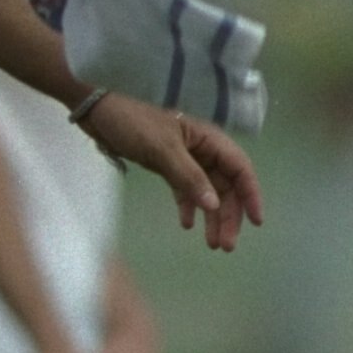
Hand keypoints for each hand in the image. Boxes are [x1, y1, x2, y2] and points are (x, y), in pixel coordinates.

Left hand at [84, 96, 263, 248]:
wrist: (96, 107)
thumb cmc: (132, 120)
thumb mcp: (162, 149)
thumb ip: (189, 177)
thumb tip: (214, 205)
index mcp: (208, 137)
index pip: (240, 168)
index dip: (251, 195)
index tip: (256, 222)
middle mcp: (201, 147)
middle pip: (225, 185)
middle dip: (228, 215)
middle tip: (225, 246)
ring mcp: (183, 155)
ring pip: (206, 190)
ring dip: (211, 216)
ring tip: (212, 243)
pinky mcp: (164, 162)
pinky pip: (183, 188)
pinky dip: (187, 205)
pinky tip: (186, 224)